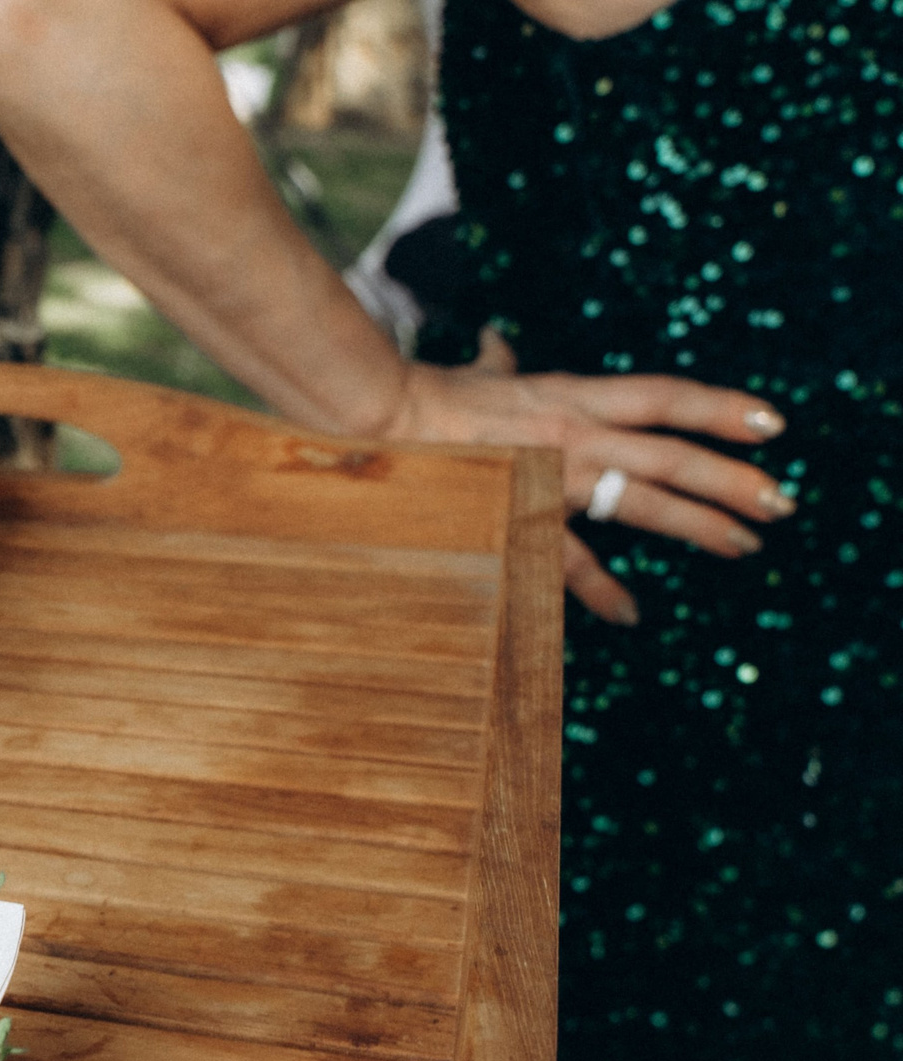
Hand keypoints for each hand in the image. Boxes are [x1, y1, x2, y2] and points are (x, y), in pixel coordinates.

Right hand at [379, 329, 792, 625]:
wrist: (381, 414)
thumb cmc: (425, 394)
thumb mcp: (477, 374)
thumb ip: (498, 364)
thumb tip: (496, 344)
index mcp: (572, 394)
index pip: (664, 397)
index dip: (721, 408)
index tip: (773, 423)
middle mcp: (576, 431)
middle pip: (674, 452)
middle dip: (734, 478)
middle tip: (782, 502)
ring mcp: (553, 474)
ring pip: (643, 501)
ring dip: (699, 524)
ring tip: (744, 544)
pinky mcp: (521, 511)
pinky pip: (571, 559)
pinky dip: (601, 590)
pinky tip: (630, 613)